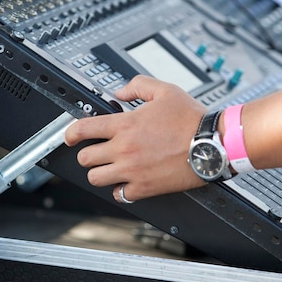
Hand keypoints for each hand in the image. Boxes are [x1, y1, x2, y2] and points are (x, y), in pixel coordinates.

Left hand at [64, 75, 207, 201]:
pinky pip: (119, 195)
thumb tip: (119, 93)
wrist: (212, 143)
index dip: (70, 133)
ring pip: (95, 178)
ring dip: (99, 173)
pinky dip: (120, 190)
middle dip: (87, 153)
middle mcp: (124, 149)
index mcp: (125, 125)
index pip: (83, 129)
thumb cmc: (191, 119)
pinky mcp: (145, 188)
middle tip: (95, 151)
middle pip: (85, 158)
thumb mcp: (164, 90)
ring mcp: (132, 171)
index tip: (69, 136)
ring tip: (108, 168)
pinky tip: (126, 182)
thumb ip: (137, 86)